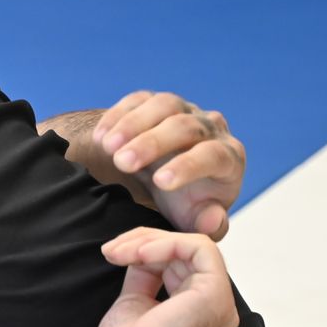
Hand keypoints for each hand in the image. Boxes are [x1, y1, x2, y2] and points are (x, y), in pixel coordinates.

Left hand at [92, 227, 239, 326]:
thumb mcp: (136, 301)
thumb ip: (146, 274)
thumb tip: (142, 248)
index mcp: (201, 309)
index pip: (181, 262)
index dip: (147, 249)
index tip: (113, 254)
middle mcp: (218, 307)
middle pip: (186, 251)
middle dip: (144, 242)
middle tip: (110, 250)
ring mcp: (220, 302)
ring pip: (192, 245)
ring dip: (149, 242)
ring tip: (118, 253)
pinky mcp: (215, 295)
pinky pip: (198, 248)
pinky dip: (165, 245)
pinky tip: (138, 254)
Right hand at [93, 91, 244, 240]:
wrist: (165, 180)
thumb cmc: (185, 202)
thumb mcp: (195, 220)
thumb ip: (208, 226)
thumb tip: (211, 218)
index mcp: (227, 158)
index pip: (213, 154)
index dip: (188, 166)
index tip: (160, 182)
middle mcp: (209, 128)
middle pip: (186, 126)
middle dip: (152, 143)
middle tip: (122, 163)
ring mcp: (183, 110)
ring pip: (164, 105)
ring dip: (133, 124)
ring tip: (107, 147)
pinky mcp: (156, 102)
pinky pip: (140, 100)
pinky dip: (118, 116)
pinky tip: (100, 138)